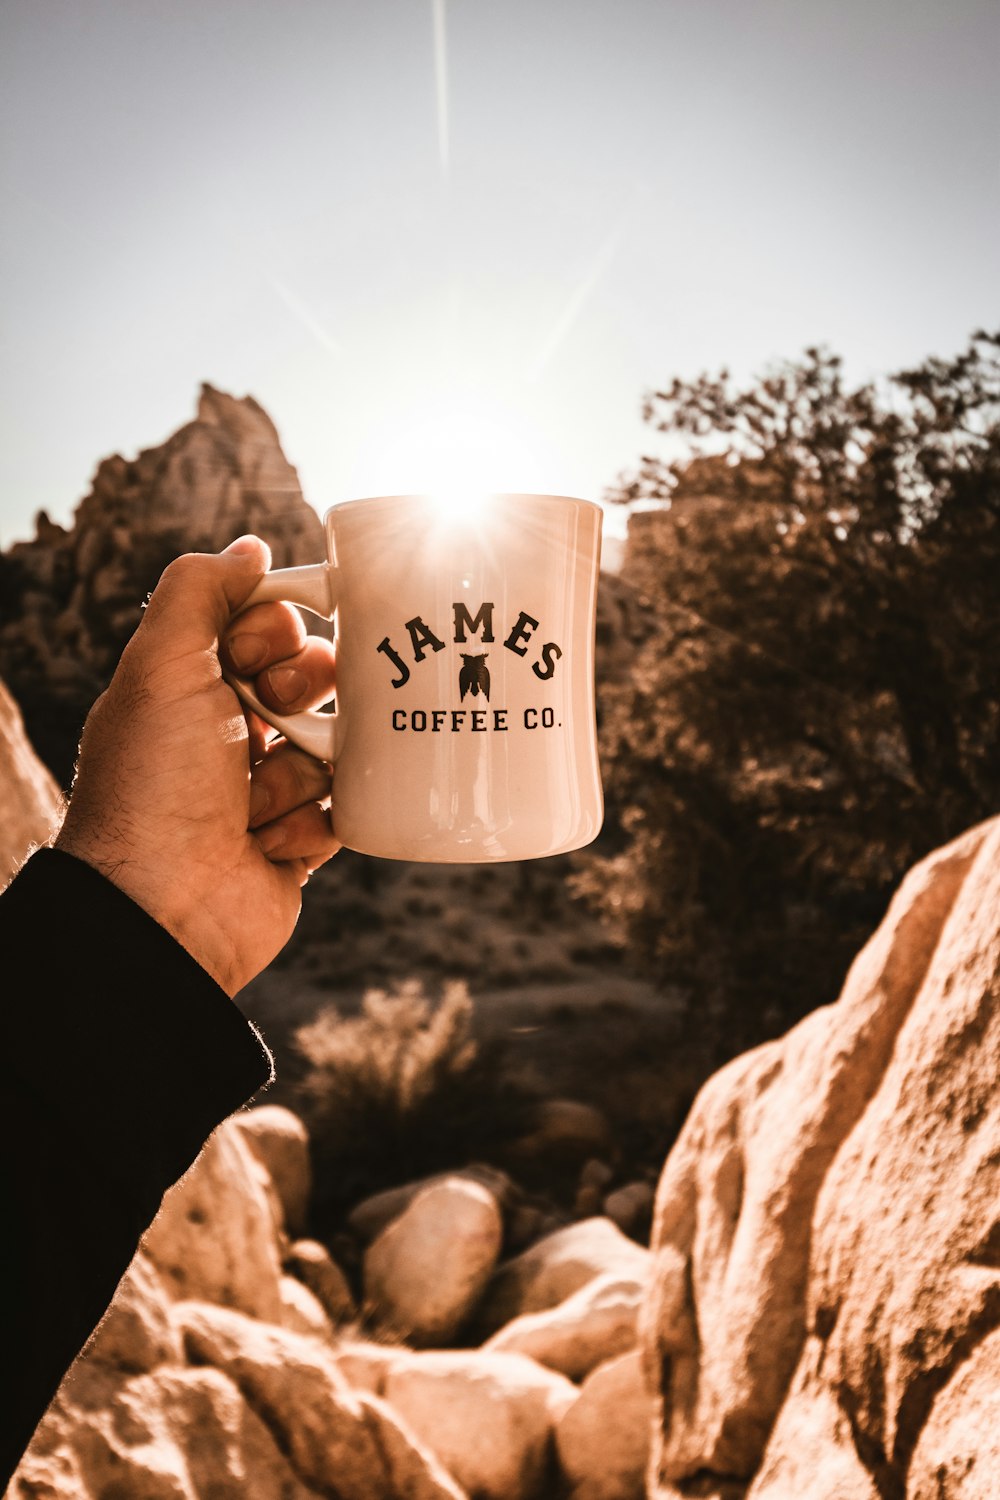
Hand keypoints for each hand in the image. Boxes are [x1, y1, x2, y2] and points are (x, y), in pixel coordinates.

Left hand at [55, 536, 338, 994]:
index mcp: (193, 686)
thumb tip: (250, 545)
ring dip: (295, 773)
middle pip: (314, 677)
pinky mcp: (301, 842)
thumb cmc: (153, 784)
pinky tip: (267, 845)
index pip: (267, 626)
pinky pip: (344, 810)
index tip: (256, 656)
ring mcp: (268, 790)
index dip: (276, 632)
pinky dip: (310, 825)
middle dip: (302, 694)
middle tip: (272, 718)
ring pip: (333, 745)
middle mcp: (230, 733)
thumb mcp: (159, 664)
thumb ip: (199, 590)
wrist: (161, 908)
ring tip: (251, 806)